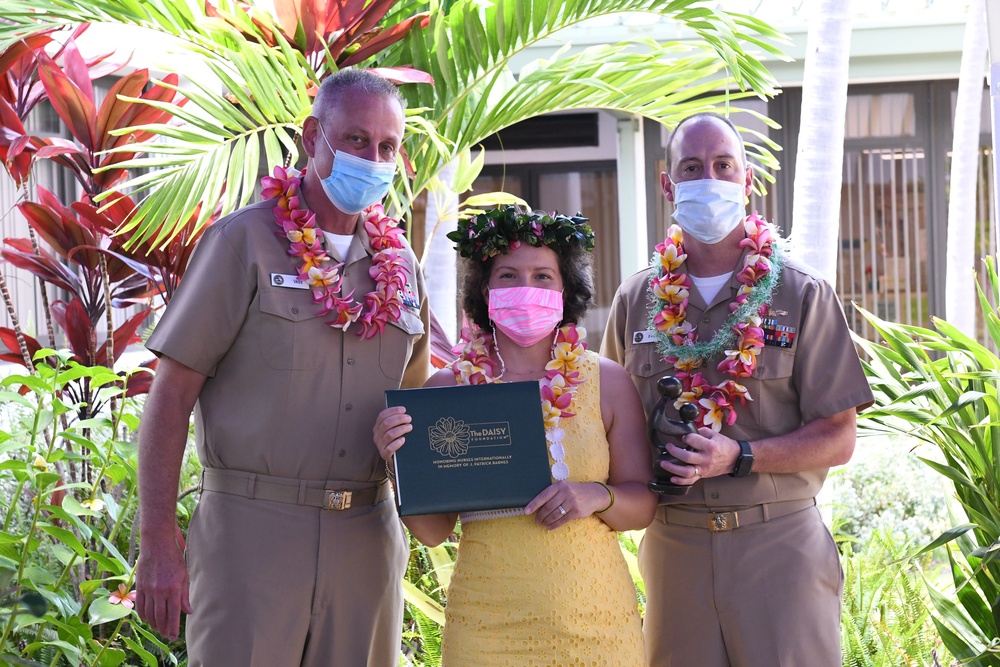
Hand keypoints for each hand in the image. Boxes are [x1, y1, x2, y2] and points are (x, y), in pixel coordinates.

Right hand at [135, 525, 191, 640]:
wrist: (156, 545)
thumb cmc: (174, 559)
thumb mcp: (184, 576)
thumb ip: (185, 595)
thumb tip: (188, 612)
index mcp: (173, 589)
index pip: (173, 614)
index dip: (172, 628)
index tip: (173, 636)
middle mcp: (160, 592)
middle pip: (160, 617)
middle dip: (163, 628)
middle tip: (166, 635)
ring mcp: (148, 590)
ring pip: (149, 613)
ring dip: (154, 623)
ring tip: (158, 628)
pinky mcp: (139, 586)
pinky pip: (140, 606)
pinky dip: (143, 615)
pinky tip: (147, 619)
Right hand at [373, 406, 410, 460]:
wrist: (394, 459)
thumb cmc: (395, 441)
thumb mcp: (393, 430)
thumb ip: (395, 421)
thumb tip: (405, 412)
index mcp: (377, 427)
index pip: (382, 415)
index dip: (393, 411)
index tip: (403, 409)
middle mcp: (377, 435)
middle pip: (386, 423)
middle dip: (399, 419)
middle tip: (409, 418)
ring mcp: (380, 445)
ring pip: (390, 434)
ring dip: (401, 429)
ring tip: (409, 427)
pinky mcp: (384, 454)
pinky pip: (390, 448)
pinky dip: (398, 443)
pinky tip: (403, 439)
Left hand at [524, 481, 609, 529]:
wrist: (595, 494)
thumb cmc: (575, 491)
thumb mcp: (565, 487)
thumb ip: (553, 494)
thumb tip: (537, 505)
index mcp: (560, 485)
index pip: (544, 495)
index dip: (534, 504)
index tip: (526, 511)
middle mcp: (566, 493)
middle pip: (548, 507)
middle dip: (540, 515)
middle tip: (536, 520)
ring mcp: (572, 502)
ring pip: (555, 514)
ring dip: (546, 520)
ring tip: (542, 523)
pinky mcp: (577, 512)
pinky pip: (562, 520)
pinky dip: (554, 525)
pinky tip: (549, 527)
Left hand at [659, 428, 740, 485]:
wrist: (735, 458)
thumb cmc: (724, 445)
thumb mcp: (714, 434)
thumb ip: (700, 432)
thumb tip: (685, 433)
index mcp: (710, 446)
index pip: (692, 440)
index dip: (685, 437)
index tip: (683, 437)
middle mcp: (706, 459)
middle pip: (686, 457)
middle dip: (674, 451)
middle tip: (668, 447)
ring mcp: (704, 469)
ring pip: (686, 472)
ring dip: (673, 468)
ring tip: (663, 463)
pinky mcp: (703, 475)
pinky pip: (691, 481)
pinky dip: (680, 481)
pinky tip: (672, 478)